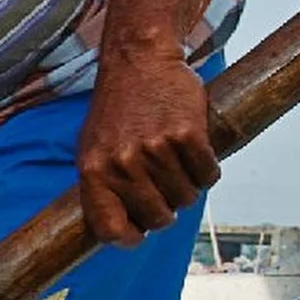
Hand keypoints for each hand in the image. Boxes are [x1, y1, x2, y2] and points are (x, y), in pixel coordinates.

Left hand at [77, 49, 220, 245]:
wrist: (138, 62)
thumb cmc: (115, 110)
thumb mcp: (91, 149)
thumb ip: (102, 188)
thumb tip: (120, 230)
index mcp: (93, 172)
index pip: (110, 230)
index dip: (129, 238)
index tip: (139, 232)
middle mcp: (122, 165)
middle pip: (160, 219)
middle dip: (167, 209)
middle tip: (164, 187)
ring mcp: (155, 150)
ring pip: (187, 198)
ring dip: (188, 187)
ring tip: (175, 163)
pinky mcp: (187, 135)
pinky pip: (208, 175)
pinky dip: (207, 170)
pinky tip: (194, 152)